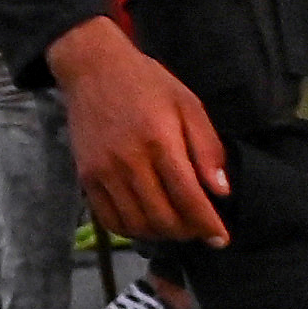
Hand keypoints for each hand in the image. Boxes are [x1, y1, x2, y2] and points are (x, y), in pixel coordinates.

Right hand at [52, 15, 230, 246]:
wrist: (94, 69)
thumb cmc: (148, 84)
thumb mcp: (188, 104)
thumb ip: (207, 148)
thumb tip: (221, 191)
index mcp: (160, 141)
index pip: (188, 197)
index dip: (207, 224)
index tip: (221, 239)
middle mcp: (129, 161)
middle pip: (162, 217)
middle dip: (187, 232)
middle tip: (200, 230)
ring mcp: (104, 172)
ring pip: (136, 224)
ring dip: (161, 235)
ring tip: (177, 227)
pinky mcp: (86, 177)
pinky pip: (109, 219)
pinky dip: (131, 230)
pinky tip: (147, 223)